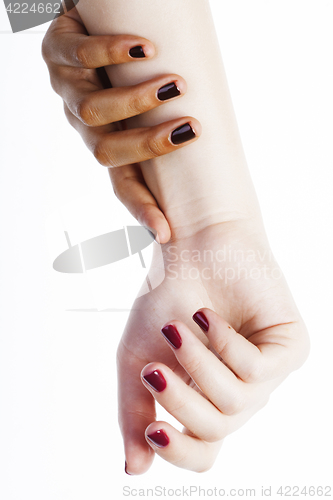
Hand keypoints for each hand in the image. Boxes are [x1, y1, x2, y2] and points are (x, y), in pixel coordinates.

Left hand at [41, 8, 200, 243]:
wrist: (87, 19)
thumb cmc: (128, 66)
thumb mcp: (149, 102)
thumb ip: (167, 123)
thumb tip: (210, 137)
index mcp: (105, 141)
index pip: (121, 184)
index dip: (140, 209)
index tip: (165, 232)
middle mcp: (83, 122)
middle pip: (105, 152)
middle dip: (148, 145)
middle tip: (189, 128)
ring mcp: (67, 87)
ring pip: (91, 111)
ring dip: (136, 102)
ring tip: (175, 85)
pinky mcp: (57, 49)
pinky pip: (80, 55)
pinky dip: (114, 53)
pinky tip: (146, 49)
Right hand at [117, 221, 309, 473]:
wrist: (190, 249)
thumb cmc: (165, 300)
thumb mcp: (137, 358)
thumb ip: (133, 413)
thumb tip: (133, 472)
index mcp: (206, 399)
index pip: (203, 453)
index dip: (178, 452)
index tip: (153, 431)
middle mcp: (240, 392)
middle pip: (215, 434)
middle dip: (179, 402)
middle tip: (154, 369)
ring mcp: (266, 373)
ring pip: (236, 403)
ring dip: (197, 364)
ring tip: (179, 330)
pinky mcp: (289, 349)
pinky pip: (257, 370)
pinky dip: (222, 342)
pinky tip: (208, 315)